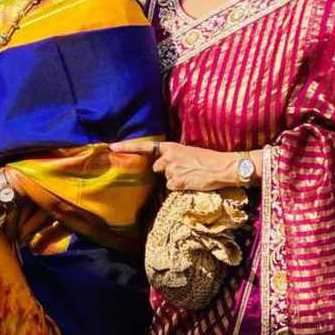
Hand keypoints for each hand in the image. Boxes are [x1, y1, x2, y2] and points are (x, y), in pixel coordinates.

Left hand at [110, 140, 240, 191]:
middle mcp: (168, 157)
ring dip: (175, 180)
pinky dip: (180, 188)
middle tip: (185, 170)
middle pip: (157, 168)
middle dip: (166, 171)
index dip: (127, 147)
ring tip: (191, 176)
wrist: (223, 167)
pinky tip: (191, 183)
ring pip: (166, 179)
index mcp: (171, 147)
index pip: (145, 147)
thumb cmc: (209, 159)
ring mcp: (171, 170)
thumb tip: (163, 167)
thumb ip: (173, 156)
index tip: (112, 147)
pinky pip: (172, 188)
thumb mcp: (188, 152)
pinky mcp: (176, 182)